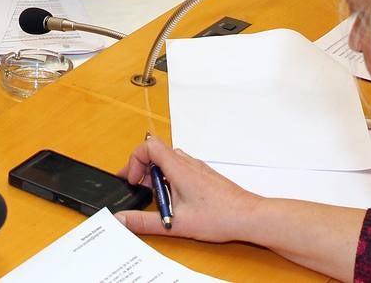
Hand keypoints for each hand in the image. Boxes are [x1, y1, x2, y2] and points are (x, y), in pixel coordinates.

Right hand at [115, 136, 260, 242]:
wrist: (248, 217)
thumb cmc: (219, 216)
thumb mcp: (175, 224)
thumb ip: (144, 222)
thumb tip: (122, 219)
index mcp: (178, 168)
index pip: (148, 146)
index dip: (134, 160)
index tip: (134, 181)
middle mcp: (187, 163)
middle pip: (156, 153)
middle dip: (142, 171)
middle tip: (138, 190)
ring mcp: (196, 168)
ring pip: (168, 161)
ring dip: (156, 176)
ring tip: (157, 199)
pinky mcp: (203, 176)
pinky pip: (179, 169)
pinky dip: (169, 180)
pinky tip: (174, 202)